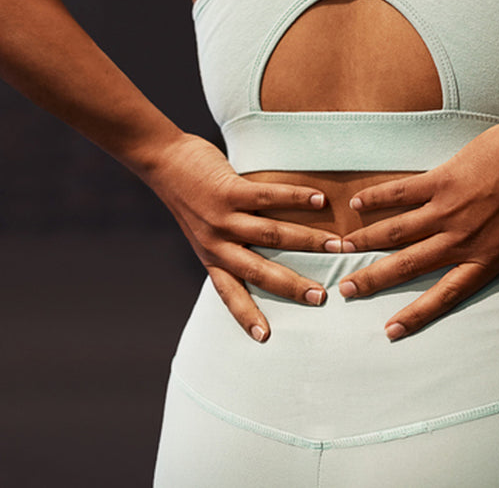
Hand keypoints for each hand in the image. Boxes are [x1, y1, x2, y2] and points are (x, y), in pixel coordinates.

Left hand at [142, 134, 341, 341]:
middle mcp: (216, 243)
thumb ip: (229, 246)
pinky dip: (297, 199)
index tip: (266, 337)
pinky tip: (320, 201)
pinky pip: (268, 197)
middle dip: (292, 286)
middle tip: (320, 297)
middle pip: (258, 272)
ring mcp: (221, 218)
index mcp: (210, 257)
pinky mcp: (228, 191)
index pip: (229, 294)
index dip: (247, 316)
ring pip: (270, 236)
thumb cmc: (190, 196)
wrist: (163, 161)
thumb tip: (269, 257)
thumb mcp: (203, 231)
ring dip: (306, 241)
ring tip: (335, 245)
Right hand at [337, 119, 498, 339]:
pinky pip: (401, 193)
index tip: (390, 330)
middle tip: (345, 291)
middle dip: (373, 281)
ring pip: (397, 232)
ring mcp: (448, 210)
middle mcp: (462, 240)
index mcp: (487, 258)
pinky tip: (357, 206)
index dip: (416, 315)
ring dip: (366, 242)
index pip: (445, 295)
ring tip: (342, 250)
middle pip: (408, 267)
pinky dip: (378, 199)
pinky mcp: (441, 180)